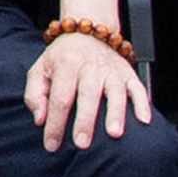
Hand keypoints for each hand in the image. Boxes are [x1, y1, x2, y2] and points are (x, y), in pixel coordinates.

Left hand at [30, 29, 149, 145]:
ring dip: (115, 113)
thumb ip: (34, 94)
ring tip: (114, 134)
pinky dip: (142, 104)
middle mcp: (90, 66)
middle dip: (84, 121)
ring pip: (115, 92)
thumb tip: (40, 119)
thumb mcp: (40, 69)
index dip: (55, 123)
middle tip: (81, 144)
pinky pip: (138, 88)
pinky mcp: (128, 73)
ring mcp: (111, 70)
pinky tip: (143, 121)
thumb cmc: (62, 57)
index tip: (52, 145)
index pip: (59, 98)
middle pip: (87, 95)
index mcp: (66, 64)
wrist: (87, 31)